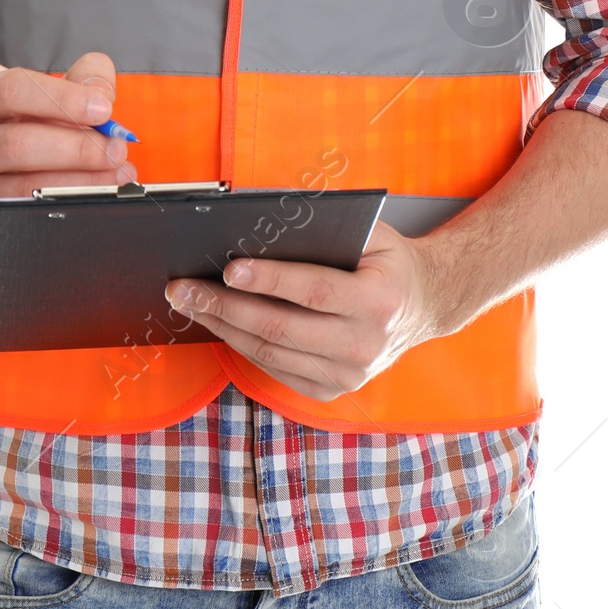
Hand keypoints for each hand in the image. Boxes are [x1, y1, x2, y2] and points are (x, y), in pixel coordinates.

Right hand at [0, 50, 136, 199]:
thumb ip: (82, 81)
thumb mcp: (52, 97)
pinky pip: (24, 214)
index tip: (103, 109)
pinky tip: (91, 196)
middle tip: (115, 149)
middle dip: (76, 147)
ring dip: (79, 180)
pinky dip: (64, 204)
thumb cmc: (29, 129)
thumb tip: (101, 93)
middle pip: (17, 142)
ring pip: (22, 185)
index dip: (60, 98)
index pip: (11, 90)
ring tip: (114, 173)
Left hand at [164, 220, 441, 402]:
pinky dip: (242, 346)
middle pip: (282, 328)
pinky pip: (276, 369)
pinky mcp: (332, 390)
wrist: (423, 306)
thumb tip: (260, 218)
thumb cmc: (386, 260)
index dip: (269, 280)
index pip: (314, 290)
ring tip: (190, 303)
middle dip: (225, 306)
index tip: (228, 268)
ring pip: (272, 352)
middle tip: (184, 288)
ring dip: (224, 327)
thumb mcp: (372, 232)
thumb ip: (325, 227)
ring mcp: (349, 374)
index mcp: (379, 301)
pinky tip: (220, 323)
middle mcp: (365, 345)